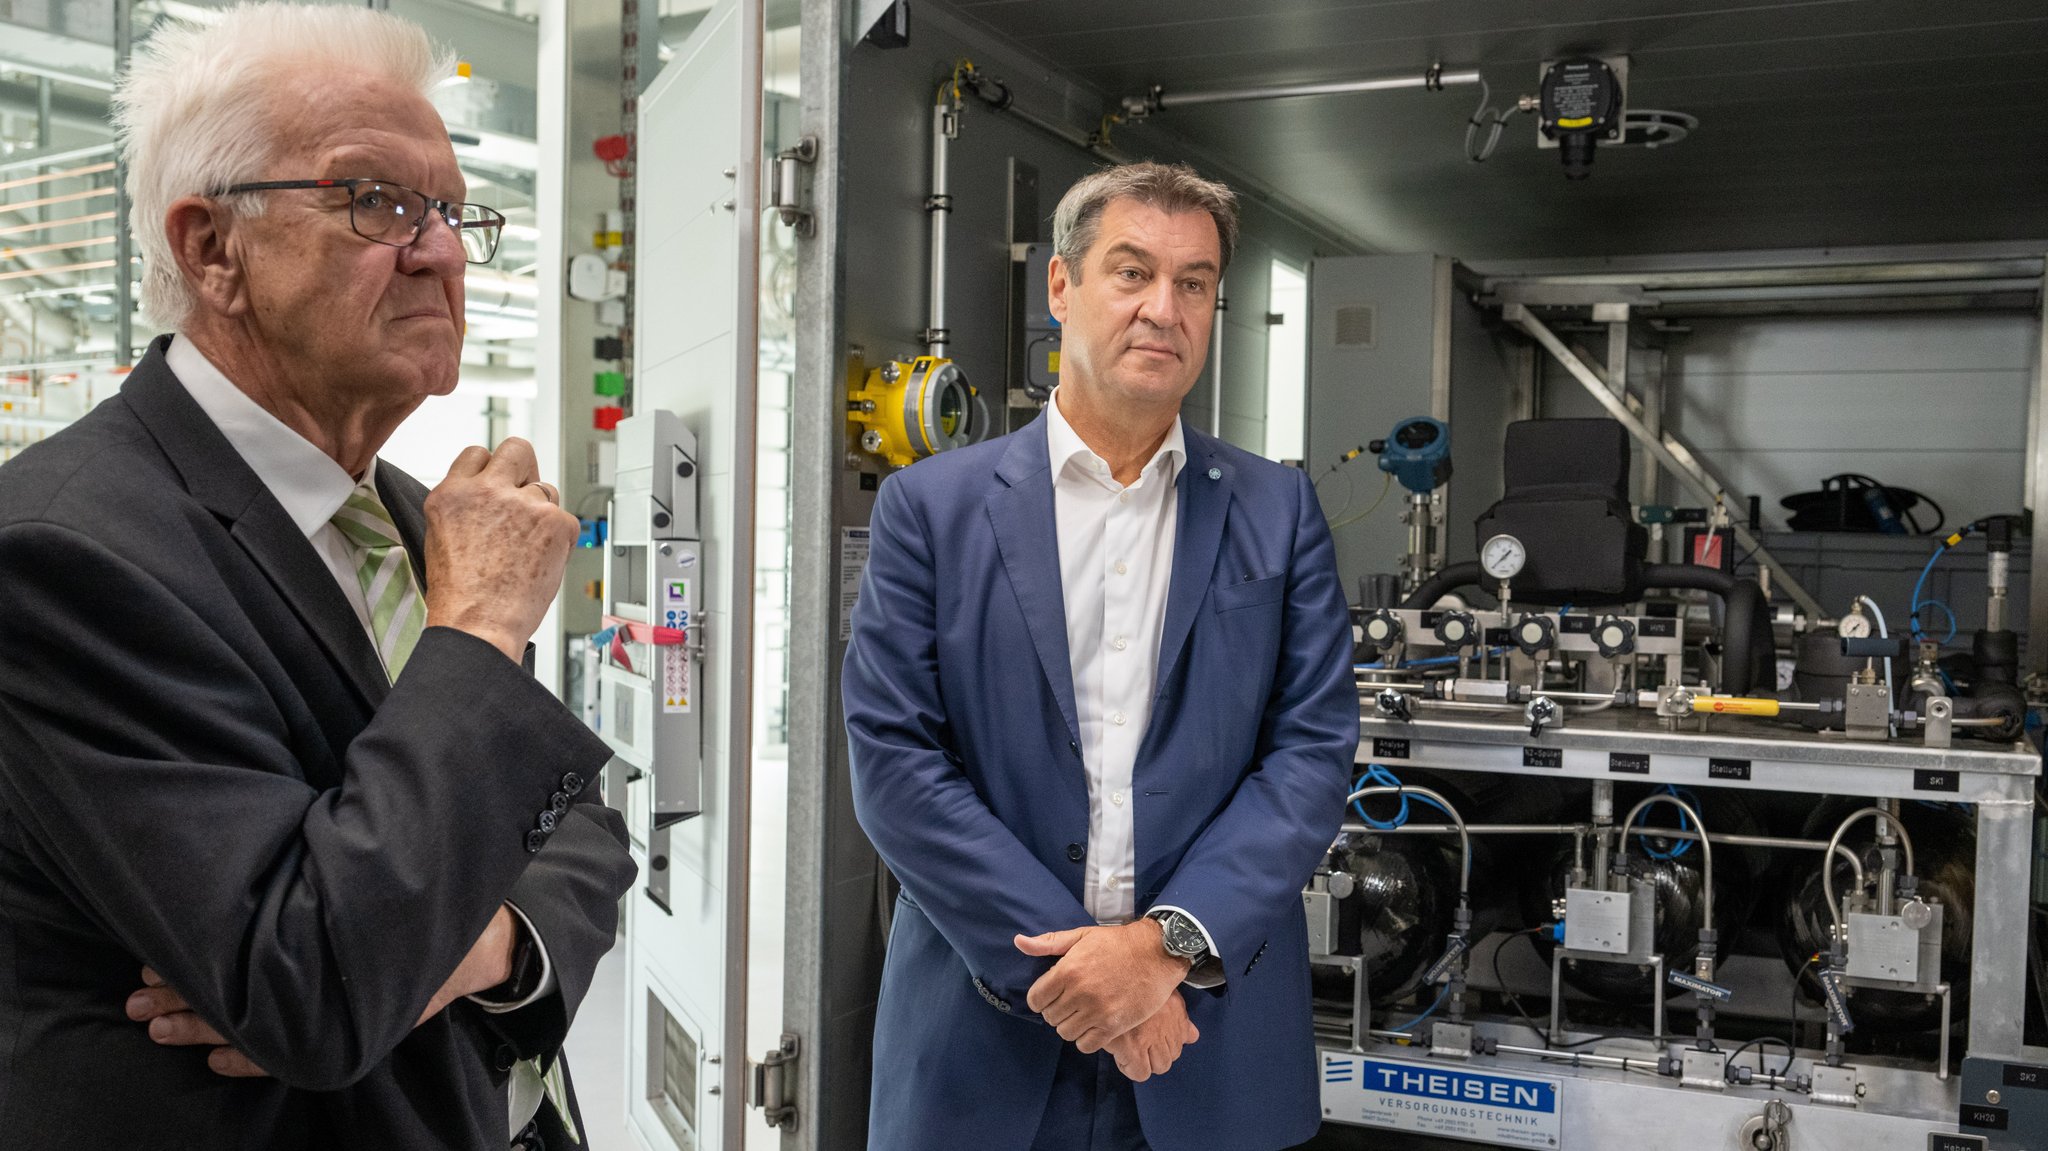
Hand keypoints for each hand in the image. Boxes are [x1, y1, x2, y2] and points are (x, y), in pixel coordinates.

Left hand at [124, 907, 519, 1077]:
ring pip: (252, 1030)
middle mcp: (322, 994)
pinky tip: (216, 1063)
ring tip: (153, 1024)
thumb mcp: (374, 887)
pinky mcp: (345, 1030)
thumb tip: (267, 871)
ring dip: (198, 1027)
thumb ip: (324, 881)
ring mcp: (332, 1017)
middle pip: (238, 1004)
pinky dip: (247, 1059)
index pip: (243, 975)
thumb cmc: (426, 910)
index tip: (153, 968)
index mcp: (322, 954)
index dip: (195, 978)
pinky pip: (285, 1056)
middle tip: (136, 999)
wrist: (487, 947)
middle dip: (182, 1001)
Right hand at [422, 437, 579, 661]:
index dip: (491, 470)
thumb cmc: (461, 595)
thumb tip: (492, 494)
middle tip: (524, 497)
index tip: (497, 485)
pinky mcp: (555, 521)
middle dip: (524, 468)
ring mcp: (523, 503)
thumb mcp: (441, 537)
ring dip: (541, 512)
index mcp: (452, 494)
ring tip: (526, 547)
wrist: (480, 624)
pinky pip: (566, 519)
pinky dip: (559, 539)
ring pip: (546, 489)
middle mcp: (486, 491)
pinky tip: (540, 560)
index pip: (477, 453)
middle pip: (517, 449)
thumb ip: (466, 506)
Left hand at [1015, 918, 1190, 1051]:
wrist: (1156, 954)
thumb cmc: (1116, 943)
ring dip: (1071, 1025)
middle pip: (1050, 1017)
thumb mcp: (1081, 935)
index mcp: (1068, 970)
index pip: (1036, 999)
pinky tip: (1094, 1025)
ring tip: (1082, 1014)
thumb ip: (1048, 942)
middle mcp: (1079, 993)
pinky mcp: (1113, 1026)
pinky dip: (1086, 1038)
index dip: (1041, 998)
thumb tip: (1019, 942)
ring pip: (1066, 1033)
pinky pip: (1086, 1045)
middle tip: (1070, 1002)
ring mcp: (1097, 1011)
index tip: (1052, 995)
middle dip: (1057, 1011)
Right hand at [1102, 990, 1198, 1081]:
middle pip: (1174, 1055)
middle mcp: (1168, 1022)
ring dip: (1146, 1062)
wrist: (1106, 982)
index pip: (1189, 1036)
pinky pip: (1141, 1073)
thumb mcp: (1156, 989)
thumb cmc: (1125, 983)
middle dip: (1158, 1053)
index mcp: (1175, 1007)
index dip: (1170, 1040)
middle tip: (1139, 1042)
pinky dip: (1130, 1068)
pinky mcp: (1133, 1047)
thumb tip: (1192, 1036)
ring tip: (1128, 1048)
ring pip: (1160, 1066)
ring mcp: (1152, 1036)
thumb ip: (1176, 1013)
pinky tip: (1120, 1053)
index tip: (1156, 1036)